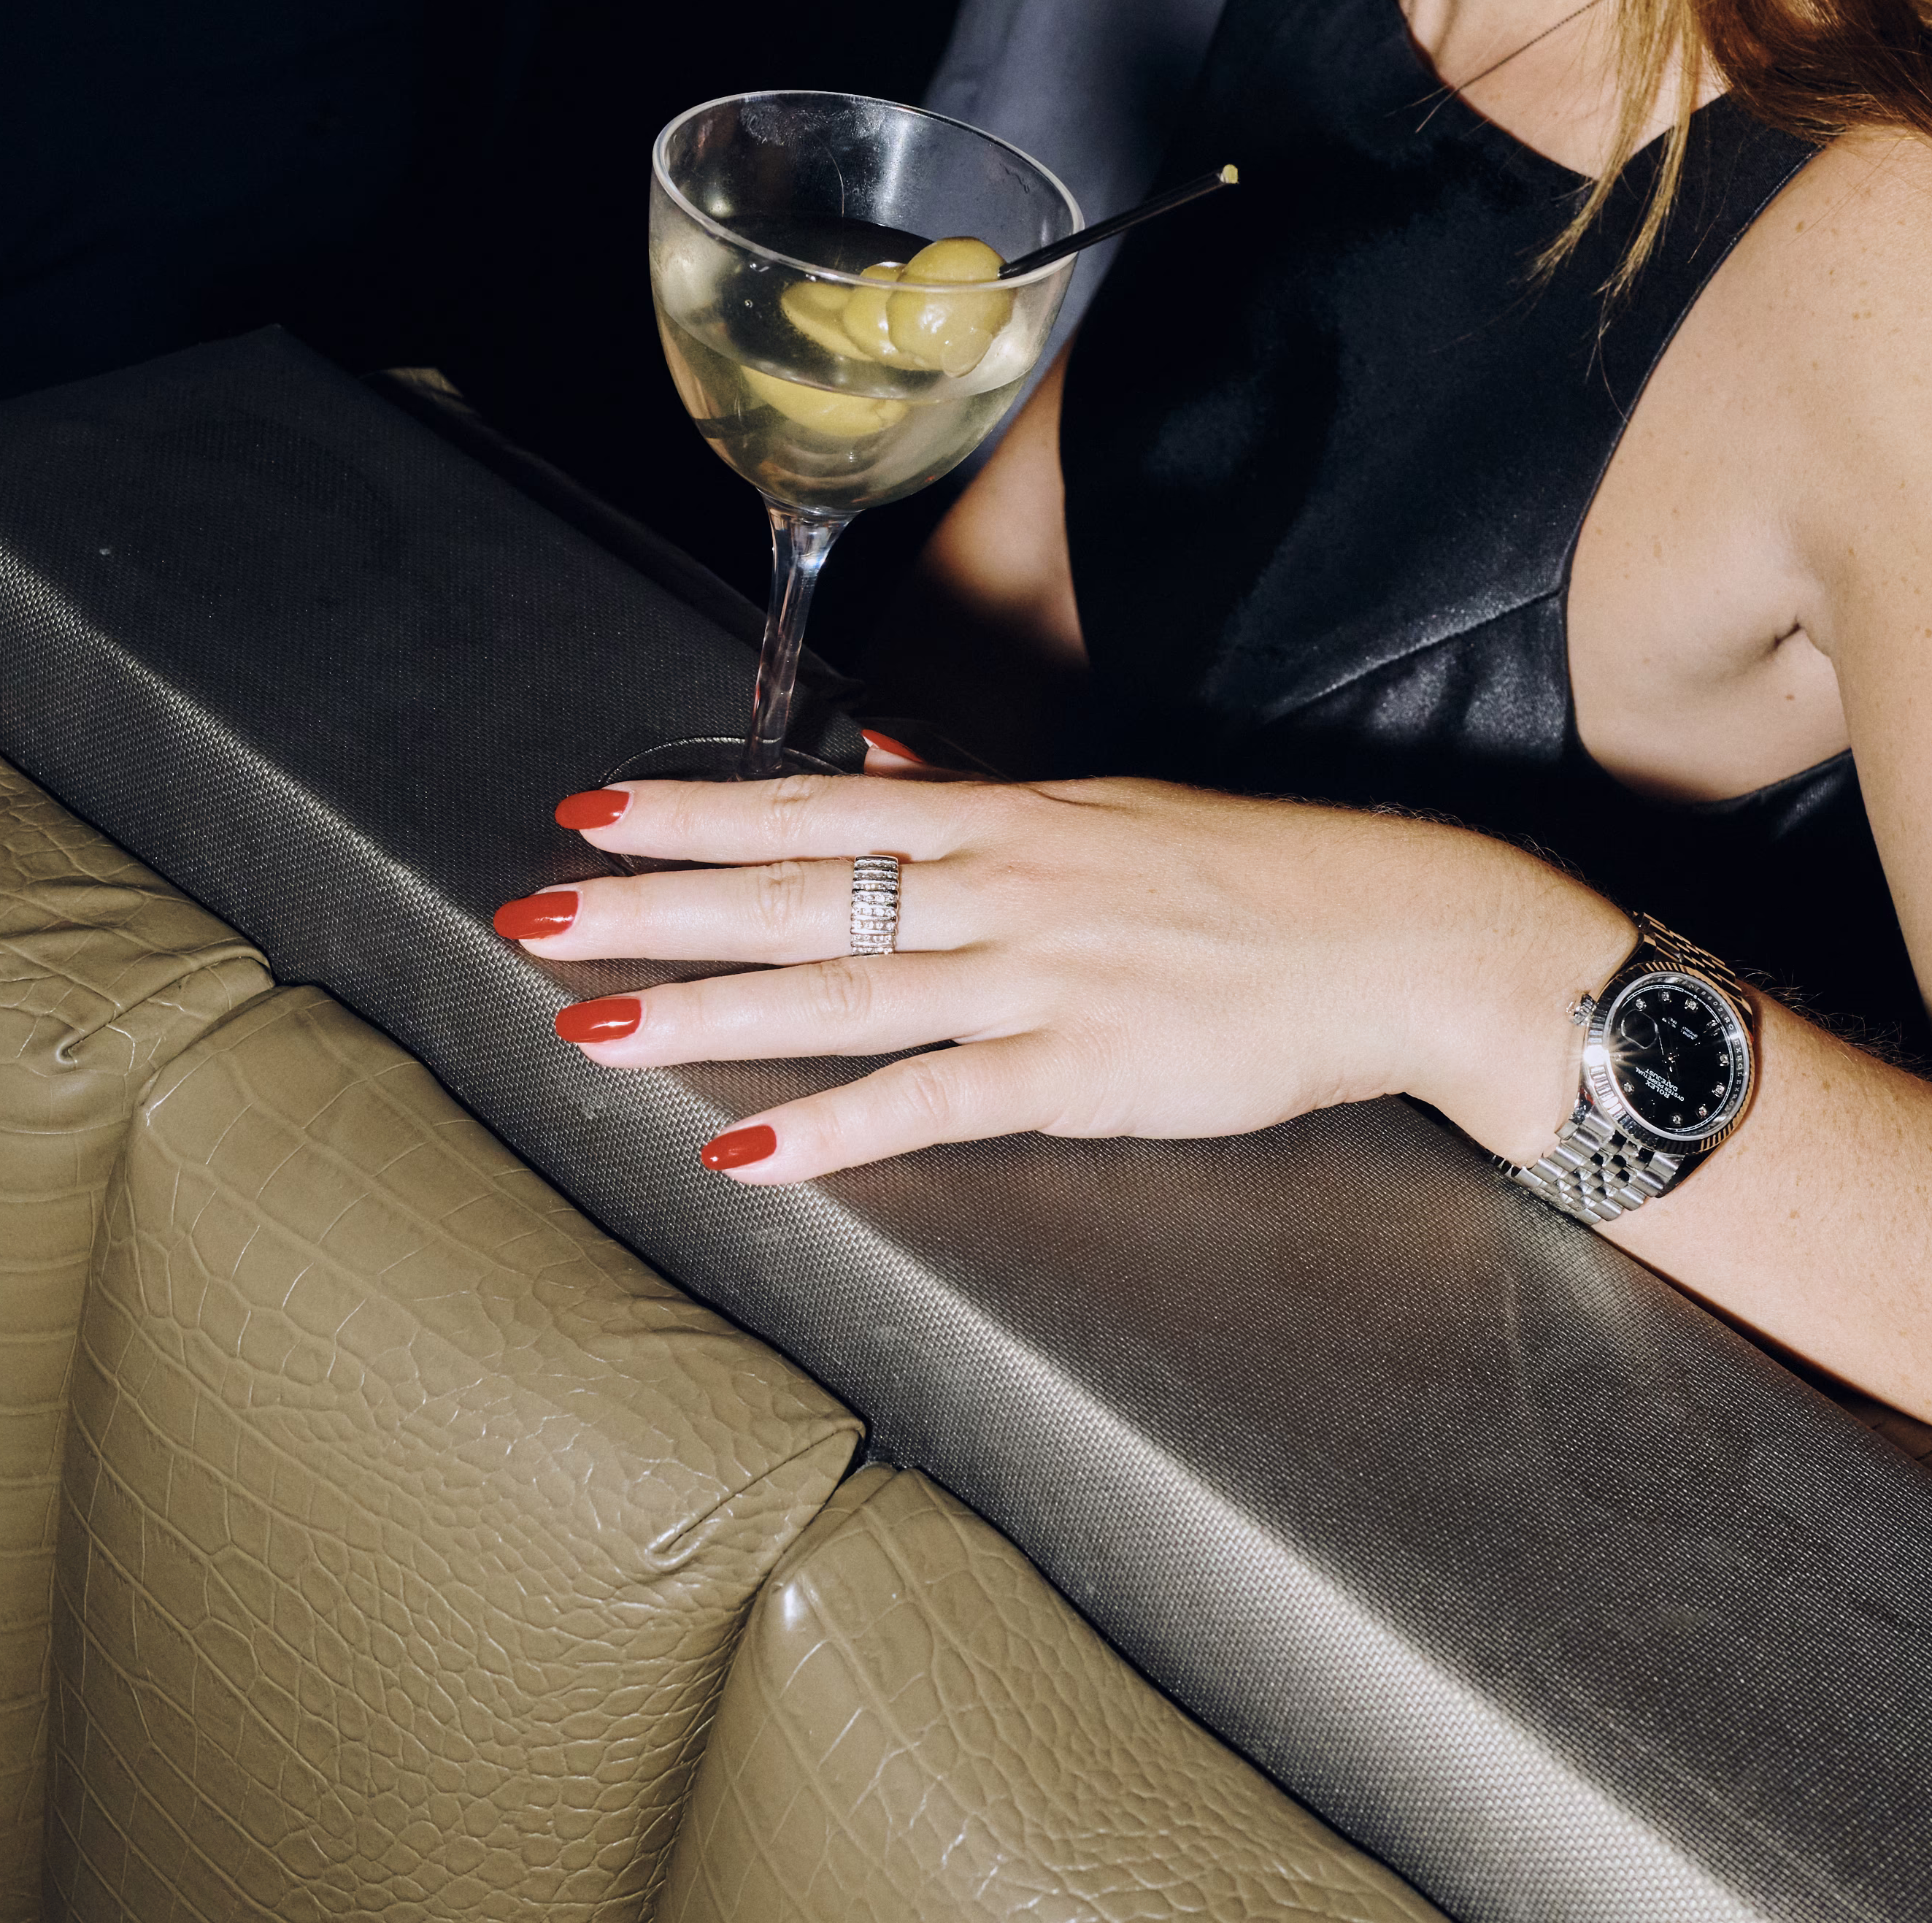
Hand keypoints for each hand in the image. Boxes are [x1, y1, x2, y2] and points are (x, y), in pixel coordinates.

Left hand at [492, 773, 1633, 1182]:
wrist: (1399, 938)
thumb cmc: (1260, 883)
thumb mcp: (1111, 816)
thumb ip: (981, 801)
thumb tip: (879, 777)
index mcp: (1011, 821)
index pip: (818, 811)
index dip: (696, 809)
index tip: (591, 808)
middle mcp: (1005, 888)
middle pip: (799, 896)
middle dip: (655, 907)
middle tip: (532, 913)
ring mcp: (1039, 979)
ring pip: (842, 993)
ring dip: (705, 1011)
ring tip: (588, 1027)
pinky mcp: (1082, 1072)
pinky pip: (936, 1102)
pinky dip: (836, 1130)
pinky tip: (747, 1155)